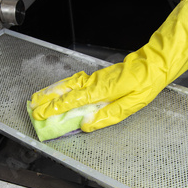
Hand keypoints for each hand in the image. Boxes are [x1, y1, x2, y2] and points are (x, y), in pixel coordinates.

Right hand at [30, 0, 187, 131]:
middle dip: (48, 100)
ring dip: (53, 92)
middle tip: (32, 107)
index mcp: (102, 91)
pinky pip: (77, 81)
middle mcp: (96, 82)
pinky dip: (64, 86)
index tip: (40, 113)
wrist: (156, 62)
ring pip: (69, 85)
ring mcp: (97, 77)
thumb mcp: (131, 105)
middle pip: (66, 91)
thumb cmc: (146, 84)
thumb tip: (86, 125)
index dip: (54, 108)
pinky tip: (60, 89)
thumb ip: (107, 116)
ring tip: (39, 98)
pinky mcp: (100, 76)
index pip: (72, 101)